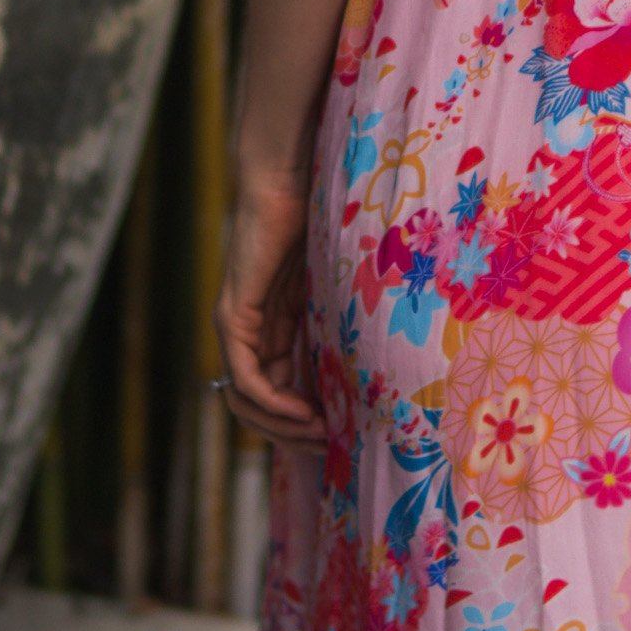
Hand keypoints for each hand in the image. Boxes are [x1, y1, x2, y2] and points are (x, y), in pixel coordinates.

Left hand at [214, 169, 326, 448]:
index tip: (344, 438)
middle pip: (261, 409)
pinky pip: (245, 378)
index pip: (282, 395)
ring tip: (322, 437)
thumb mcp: (343, 288)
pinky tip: (305, 412)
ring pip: (247, 403)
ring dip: (283, 429)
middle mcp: (253, 335)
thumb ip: (350, 322)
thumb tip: (396, 366)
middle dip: (296, 437)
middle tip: (336, 451)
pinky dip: (271, 404)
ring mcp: (239, 327)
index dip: (307, 425)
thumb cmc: (325, 219)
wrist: (291, 179)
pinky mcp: (234, 316)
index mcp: (279, 330)